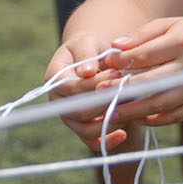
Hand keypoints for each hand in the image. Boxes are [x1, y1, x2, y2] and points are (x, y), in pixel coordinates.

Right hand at [48, 33, 130, 152]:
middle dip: (104, 102)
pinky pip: (92, 141)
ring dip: (109, 121)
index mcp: (54, 78)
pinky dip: (107, 140)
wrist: (96, 60)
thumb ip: (87, 54)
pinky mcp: (82, 128)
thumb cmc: (91, 48)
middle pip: (78, 110)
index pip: (69, 87)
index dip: (92, 83)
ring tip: (127, 108)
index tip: (115, 72)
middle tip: (126, 90)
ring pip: (86, 129)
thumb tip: (86, 72)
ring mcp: (69, 117)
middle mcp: (58, 101)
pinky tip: (123, 133)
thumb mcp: (88, 42)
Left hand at [90, 17, 182, 131]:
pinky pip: (173, 117)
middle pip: (150, 83)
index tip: (104, 65)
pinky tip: (136, 118)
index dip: (121, 62)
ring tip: (111, 112)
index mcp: (181, 42)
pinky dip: (153, 120)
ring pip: (159, 104)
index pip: (145, 55)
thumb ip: (141, 35)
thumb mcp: (169, 25)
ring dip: (132, 111)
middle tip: (99, 94)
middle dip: (121, 91)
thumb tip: (114, 48)